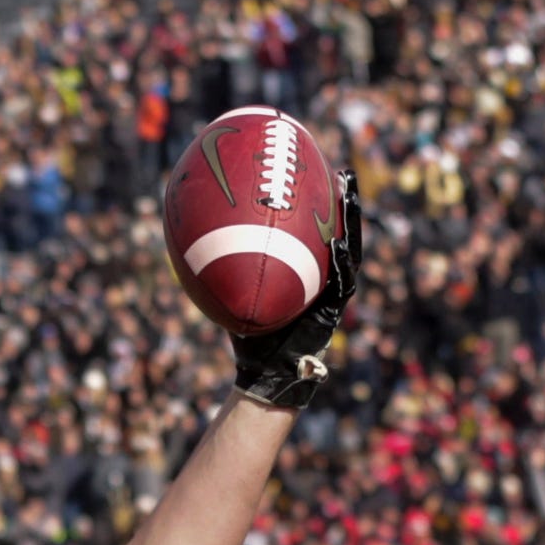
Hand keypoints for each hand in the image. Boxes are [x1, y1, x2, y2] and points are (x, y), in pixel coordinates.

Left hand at [232, 169, 359, 410]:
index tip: (316, 173)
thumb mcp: (237, 292)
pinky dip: (342, 263)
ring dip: (352, 225)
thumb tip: (192, 238)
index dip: (320, 204)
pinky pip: (341, 284)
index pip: (316, 231)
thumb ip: (228, 267)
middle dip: (345, 205)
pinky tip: (338, 241)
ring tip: (350, 195)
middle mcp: (323, 278)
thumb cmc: (248, 332)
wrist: (265, 372)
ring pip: (349, 253)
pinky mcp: (333, 312)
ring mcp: (332, 294)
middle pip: (339, 233)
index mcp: (307, 270)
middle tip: (345, 173)